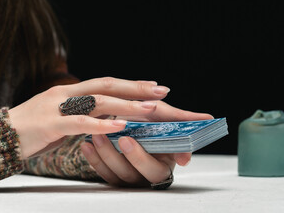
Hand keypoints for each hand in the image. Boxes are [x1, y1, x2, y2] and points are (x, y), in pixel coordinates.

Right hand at [8, 77, 169, 158]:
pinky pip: (79, 123)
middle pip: (105, 85)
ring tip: (150, 109)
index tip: (153, 86)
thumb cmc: (32, 129)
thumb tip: (105, 116)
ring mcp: (56, 107)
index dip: (129, 84)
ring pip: (97, 102)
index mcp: (68, 91)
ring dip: (126, 104)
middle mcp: (64, 93)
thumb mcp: (59, 117)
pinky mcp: (49, 125)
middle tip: (162, 91)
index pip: (104, 83)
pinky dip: (101, 124)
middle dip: (135, 88)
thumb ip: (80, 113)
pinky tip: (120, 126)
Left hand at [80, 101, 212, 186]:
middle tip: (110, 138)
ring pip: (114, 173)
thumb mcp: (162, 116)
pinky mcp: (110, 173)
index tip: (126, 139)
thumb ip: (181, 119)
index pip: (154, 169)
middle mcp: (143, 173)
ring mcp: (125, 175)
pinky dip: (93, 158)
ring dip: (104, 153)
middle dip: (119, 157)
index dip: (140, 156)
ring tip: (94, 135)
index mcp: (161, 163)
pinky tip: (85, 144)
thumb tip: (207, 119)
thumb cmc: (149, 120)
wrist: (128, 122)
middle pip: (133, 175)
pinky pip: (101, 172)